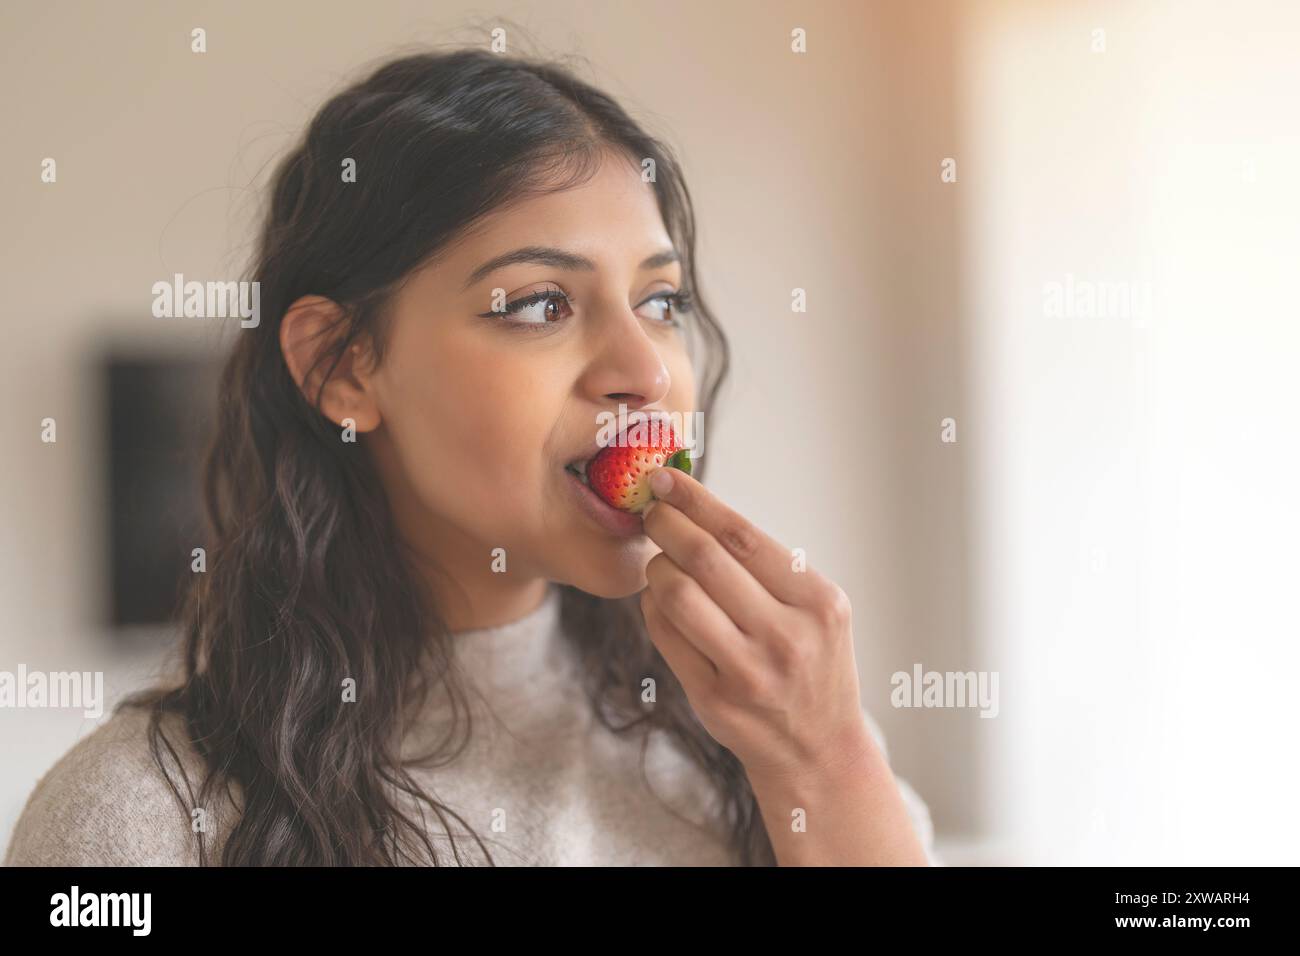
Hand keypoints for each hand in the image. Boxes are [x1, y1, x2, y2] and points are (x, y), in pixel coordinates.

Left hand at [638, 465, 874, 784]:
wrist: (819, 751)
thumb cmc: (814, 666)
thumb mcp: (817, 612)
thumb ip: (769, 567)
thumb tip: (700, 511)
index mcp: (817, 603)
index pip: (742, 536)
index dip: (696, 501)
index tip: (666, 479)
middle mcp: (786, 637)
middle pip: (704, 559)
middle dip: (665, 525)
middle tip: (651, 512)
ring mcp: (748, 672)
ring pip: (676, 595)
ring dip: (656, 569)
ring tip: (660, 564)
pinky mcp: (714, 699)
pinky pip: (665, 635)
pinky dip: (654, 607)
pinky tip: (661, 602)